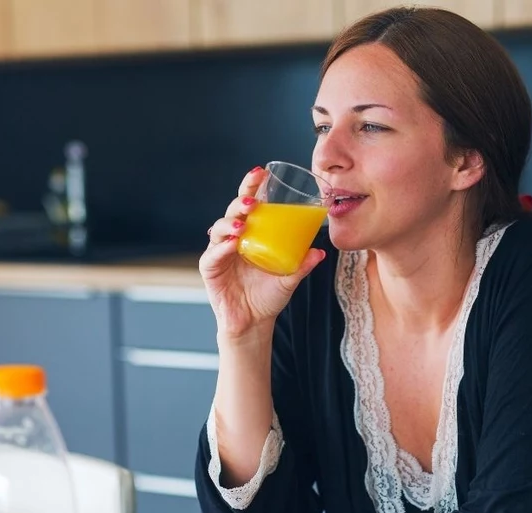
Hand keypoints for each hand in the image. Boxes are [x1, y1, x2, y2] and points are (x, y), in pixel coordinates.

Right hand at [199, 167, 326, 338]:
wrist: (254, 322)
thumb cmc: (268, 296)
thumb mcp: (290, 278)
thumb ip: (302, 265)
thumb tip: (321, 252)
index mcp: (252, 234)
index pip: (249, 205)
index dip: (252, 187)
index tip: (261, 172)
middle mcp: (233, 239)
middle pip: (233, 211)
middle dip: (241, 200)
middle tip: (252, 198)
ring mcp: (220, 253)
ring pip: (220, 229)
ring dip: (230, 222)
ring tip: (244, 222)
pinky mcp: (210, 269)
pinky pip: (213, 255)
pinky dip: (222, 248)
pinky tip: (232, 243)